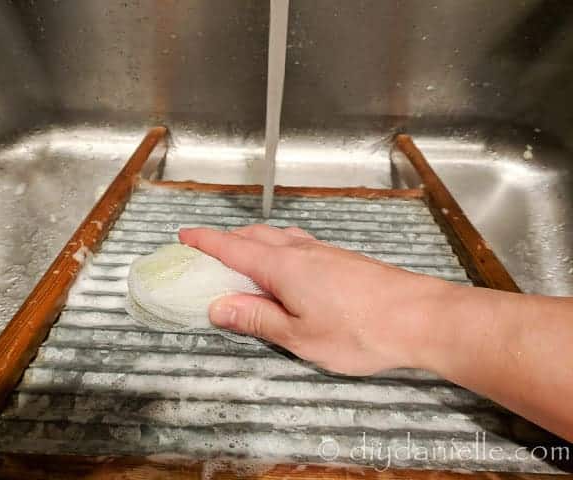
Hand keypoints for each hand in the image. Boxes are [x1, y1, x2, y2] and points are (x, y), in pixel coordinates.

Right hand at [179, 224, 453, 375]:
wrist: (421, 317)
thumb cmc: (357, 331)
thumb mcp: (298, 335)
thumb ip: (256, 318)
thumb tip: (217, 306)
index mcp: (282, 266)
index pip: (233, 247)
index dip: (205, 241)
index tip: (183, 234)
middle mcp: (301, 250)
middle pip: (255, 235)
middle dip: (228, 239)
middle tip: (209, 251)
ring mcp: (324, 251)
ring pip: (279, 237)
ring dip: (254, 241)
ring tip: (244, 256)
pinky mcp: (342, 259)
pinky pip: (299, 244)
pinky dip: (278, 248)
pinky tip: (287, 266)